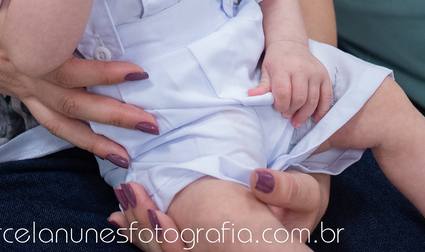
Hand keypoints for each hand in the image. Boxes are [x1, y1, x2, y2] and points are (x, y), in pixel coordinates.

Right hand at [0, 0, 157, 164]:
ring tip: (128, 155)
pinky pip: (48, 119)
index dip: (100, 72)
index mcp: (13, 46)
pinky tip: (98, 146)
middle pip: (71, 101)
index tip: (135, 70)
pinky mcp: (16, 91)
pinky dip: (74, 135)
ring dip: (96, 138)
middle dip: (112, 113)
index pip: (63, 65)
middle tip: (151, 121)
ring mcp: (18, 87)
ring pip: (61, 119)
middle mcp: (20, 73)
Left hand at [108, 172, 330, 249]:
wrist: (301, 209)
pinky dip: (138, 227)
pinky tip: (119, 216)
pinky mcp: (196, 238)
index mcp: (237, 247)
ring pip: (160, 249)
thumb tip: (258, 180)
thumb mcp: (305, 195)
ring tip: (125, 195)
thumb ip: (287, 190)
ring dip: (137, 225)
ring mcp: (203, 248)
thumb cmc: (303, 204)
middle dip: (144, 227)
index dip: (167, 241)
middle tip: (131, 193)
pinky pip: (162, 239)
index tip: (156, 215)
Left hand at [249, 40, 333, 125]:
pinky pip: (327, 97)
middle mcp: (302, 69)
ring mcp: (315, 72)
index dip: (280, 105)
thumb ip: (263, 85)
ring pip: (313, 100)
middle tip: (286, 115)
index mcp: (284, 67)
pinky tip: (315, 118)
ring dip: (305, 114)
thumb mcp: (266, 70)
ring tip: (297, 121)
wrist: (291, 44)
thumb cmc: (276, 60)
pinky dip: (322, 110)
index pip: (283, 92)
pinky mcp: (324, 75)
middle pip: (299, 98)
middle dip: (292, 111)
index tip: (278, 108)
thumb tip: (252, 96)